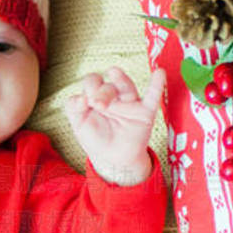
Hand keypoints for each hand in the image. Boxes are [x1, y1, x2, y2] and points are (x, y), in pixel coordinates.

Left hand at [65, 65, 164, 185]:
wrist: (113, 160)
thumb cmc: (96, 139)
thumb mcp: (78, 124)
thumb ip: (73, 108)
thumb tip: (80, 97)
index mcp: (97, 95)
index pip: (92, 82)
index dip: (88, 88)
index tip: (84, 103)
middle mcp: (114, 96)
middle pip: (108, 85)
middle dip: (102, 92)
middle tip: (97, 104)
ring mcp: (130, 103)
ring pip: (126, 86)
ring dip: (120, 80)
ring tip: (114, 72)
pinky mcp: (145, 113)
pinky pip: (153, 97)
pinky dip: (157, 85)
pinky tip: (159, 74)